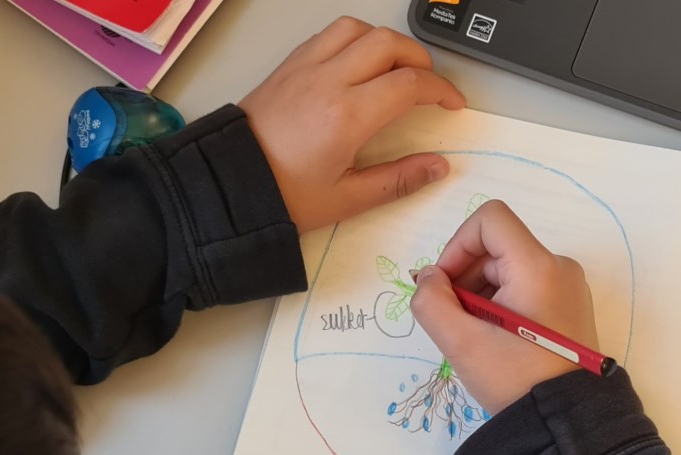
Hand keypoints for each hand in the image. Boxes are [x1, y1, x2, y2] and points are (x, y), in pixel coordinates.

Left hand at [239, 18, 466, 231]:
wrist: (228, 184)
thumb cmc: (283, 195)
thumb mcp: (347, 199)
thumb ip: (398, 180)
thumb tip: (438, 167)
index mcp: (347, 116)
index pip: (410, 84)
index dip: (441, 90)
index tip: (452, 104)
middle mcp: (328, 80)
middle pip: (389, 43)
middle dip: (419, 60)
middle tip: (428, 86)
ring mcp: (306, 67)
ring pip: (358, 28)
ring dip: (386, 43)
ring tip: (395, 70)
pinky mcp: (289, 65)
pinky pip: (330, 34)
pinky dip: (355, 40)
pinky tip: (359, 65)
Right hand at [410, 201, 599, 414]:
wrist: (566, 422)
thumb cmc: (515, 379)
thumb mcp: (461, 343)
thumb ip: (431, 301)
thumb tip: (429, 278)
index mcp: (538, 266)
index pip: (490, 219)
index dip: (457, 245)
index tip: (445, 285)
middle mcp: (559, 267)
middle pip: (497, 248)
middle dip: (465, 277)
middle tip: (454, 320)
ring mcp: (569, 287)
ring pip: (509, 269)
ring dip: (481, 294)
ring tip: (474, 336)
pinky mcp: (571, 307)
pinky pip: (526, 288)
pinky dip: (501, 305)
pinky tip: (495, 340)